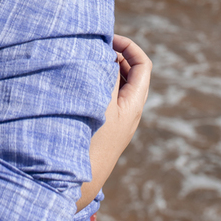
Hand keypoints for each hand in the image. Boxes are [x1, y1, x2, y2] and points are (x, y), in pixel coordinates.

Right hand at [78, 34, 151, 209]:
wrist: (78, 181)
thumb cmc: (89, 138)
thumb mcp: (101, 100)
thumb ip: (108, 75)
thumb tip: (111, 53)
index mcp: (134, 104)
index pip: (143, 64)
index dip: (128, 46)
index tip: (107, 39)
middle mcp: (130, 112)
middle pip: (132, 73)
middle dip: (115, 56)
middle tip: (92, 47)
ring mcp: (117, 122)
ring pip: (117, 86)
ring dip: (104, 71)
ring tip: (83, 62)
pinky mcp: (104, 130)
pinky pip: (105, 99)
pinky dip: (95, 85)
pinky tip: (76, 84)